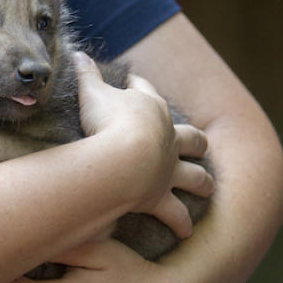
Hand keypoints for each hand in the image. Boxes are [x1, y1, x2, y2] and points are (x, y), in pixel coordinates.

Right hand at [74, 52, 212, 238]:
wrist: (124, 156)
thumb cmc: (108, 121)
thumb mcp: (93, 92)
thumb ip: (86, 73)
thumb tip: (76, 51)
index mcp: (150, 109)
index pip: (146, 92)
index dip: (139, 88)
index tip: (134, 83)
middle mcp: (167, 139)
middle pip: (190, 138)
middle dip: (194, 141)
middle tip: (198, 145)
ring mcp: (168, 169)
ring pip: (194, 176)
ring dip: (201, 182)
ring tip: (206, 188)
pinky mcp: (162, 196)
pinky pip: (175, 213)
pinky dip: (180, 223)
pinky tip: (185, 231)